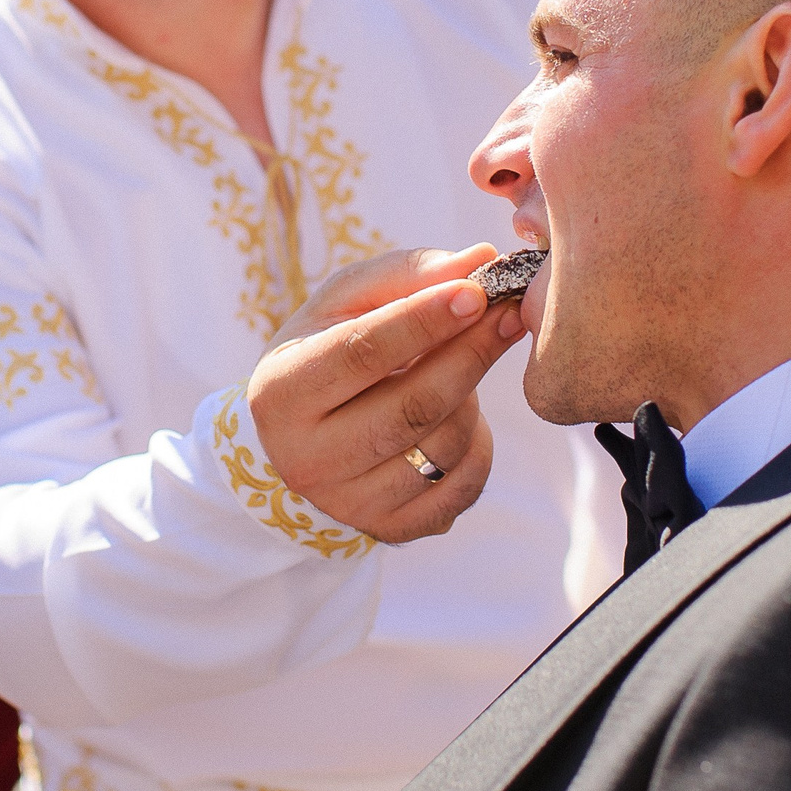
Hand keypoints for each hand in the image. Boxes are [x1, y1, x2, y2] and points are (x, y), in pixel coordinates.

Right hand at [245, 244, 527, 544]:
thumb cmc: (325, 354)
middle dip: (471, 353)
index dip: (424, 320)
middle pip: (414, 405)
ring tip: (460, 368)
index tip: (477, 291)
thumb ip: (406, 274)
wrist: (296, 443)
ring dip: (472, 397)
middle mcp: (308, 459)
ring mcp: (351, 505)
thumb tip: (480, 260)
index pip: (362, 351)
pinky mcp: (393, 530)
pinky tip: (462, 416)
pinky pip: (465, 485)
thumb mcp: (343, 304)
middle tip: (509, 314)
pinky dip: (479, 443)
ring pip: (445, 445)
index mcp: (281, 392)